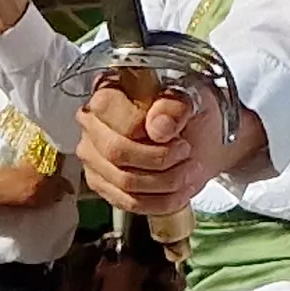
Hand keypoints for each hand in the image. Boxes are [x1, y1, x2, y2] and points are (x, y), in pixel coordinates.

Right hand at [78, 82, 248, 215]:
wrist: (198, 138)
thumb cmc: (189, 114)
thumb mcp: (192, 99)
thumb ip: (176, 106)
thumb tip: (159, 126)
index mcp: (109, 88)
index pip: (109, 110)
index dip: (145, 127)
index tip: (176, 135)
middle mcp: (91, 121)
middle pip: (116, 151)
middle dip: (160, 159)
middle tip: (186, 153)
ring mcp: (92, 155)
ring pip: (123, 181)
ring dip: (165, 182)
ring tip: (189, 170)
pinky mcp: (101, 183)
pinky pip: (127, 202)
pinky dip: (161, 201)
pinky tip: (180, 190)